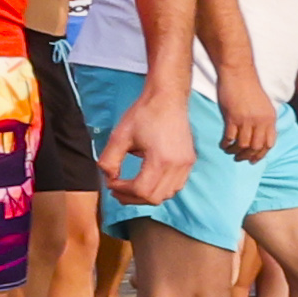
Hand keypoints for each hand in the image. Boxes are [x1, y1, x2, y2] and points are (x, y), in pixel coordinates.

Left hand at [102, 87, 193, 202]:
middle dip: (133, 198)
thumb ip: (109, 160)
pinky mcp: (189, 161)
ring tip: (131, 187)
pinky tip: (147, 180)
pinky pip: (176, 186)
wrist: (167, 98)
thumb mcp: (119, 135)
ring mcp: (186, 164)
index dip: (123, 191)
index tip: (111, 182)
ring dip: (147, 195)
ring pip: (167, 195)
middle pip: (154, 198)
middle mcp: (178, 165)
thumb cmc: (144, 113)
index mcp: (161, 159)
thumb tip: (108, 177)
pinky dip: (160, 188)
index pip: (141, 190)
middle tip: (117, 189)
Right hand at [217, 77, 273, 161]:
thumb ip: (263, 119)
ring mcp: (247, 120)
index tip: (254, 158)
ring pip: (243, 145)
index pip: (269, 143)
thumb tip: (259, 135)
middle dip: (247, 156)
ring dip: (235, 152)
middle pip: (256, 147)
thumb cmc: (248, 87)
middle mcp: (261, 121)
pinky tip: (223, 144)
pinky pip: (230, 138)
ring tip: (230, 152)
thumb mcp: (263, 104)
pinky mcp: (233, 117)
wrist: (238, 73)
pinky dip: (226, 144)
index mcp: (270, 118)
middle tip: (239, 159)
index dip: (261, 154)